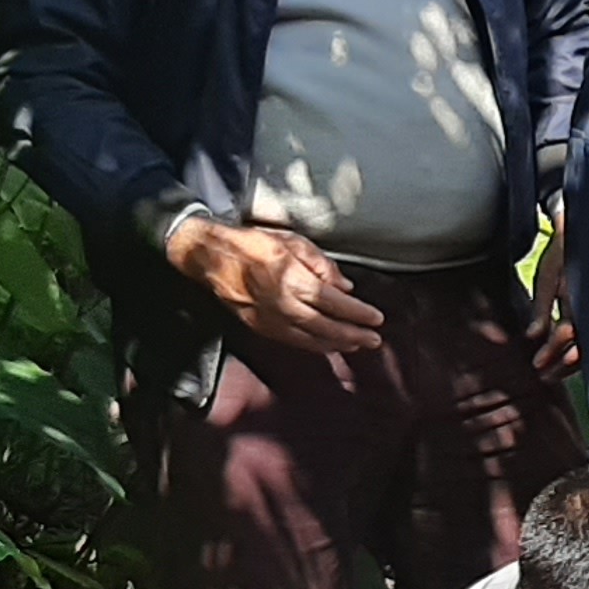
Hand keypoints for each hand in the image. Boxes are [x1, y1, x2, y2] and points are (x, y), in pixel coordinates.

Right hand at [165, 215, 383, 356]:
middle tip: (375, 340)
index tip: (377, 318)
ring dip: (337, 344)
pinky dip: (315, 346)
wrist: (212, 258)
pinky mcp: (260, 328)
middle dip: (354, 335)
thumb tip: (346, 288)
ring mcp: (270, 320)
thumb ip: (322, 265)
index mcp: (292, 279)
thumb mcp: (293, 242)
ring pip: (311, 340)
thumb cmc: (253, 244)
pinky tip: (328, 346)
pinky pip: (294, 342)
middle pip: (327, 326)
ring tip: (357, 345)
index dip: (358, 313)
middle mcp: (283, 304)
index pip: (335, 303)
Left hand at [526, 209, 578, 380]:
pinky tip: (573, 359)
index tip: (537, 364)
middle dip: (562, 365)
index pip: (567, 333)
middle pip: (583, 347)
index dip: (551, 352)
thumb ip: (541, 308)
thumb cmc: (564, 252)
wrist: (587, 230)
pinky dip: (584, 350)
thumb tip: (533, 337)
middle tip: (544, 377)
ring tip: (553, 374)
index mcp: (580, 297)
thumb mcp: (548, 276)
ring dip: (571, 363)